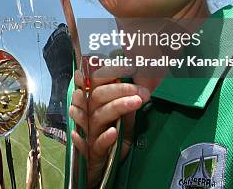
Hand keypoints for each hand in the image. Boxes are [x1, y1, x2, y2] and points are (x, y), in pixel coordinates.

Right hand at [68, 70, 149, 187]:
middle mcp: (89, 114)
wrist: (101, 167)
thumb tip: (141, 89)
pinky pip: (97, 143)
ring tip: (137, 102)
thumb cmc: (112, 139)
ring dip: (118, 106)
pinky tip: (114, 132)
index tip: (129, 66)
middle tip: (143, 91)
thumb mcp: (125, 121)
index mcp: (94, 103)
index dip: (109, 71)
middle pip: (98, 95)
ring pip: (100, 115)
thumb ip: (128, 106)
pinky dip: (105, 137)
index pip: (96, 81)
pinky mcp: (93, 151)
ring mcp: (90, 131)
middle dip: (120, 89)